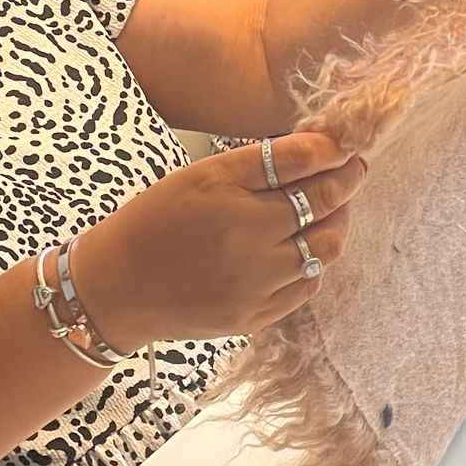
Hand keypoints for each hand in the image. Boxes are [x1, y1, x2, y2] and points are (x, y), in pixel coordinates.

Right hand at [78, 130, 366, 349]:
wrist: (116, 288)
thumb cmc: (154, 220)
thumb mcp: (202, 174)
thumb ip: (264, 160)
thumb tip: (320, 147)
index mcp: (239, 207)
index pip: (311, 177)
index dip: (338, 159)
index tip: (350, 149)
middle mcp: (255, 251)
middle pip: (326, 214)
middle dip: (345, 188)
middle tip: (349, 173)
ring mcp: (258, 290)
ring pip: (322, 253)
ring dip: (333, 226)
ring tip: (327, 209)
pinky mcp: (256, 318)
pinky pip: (305, 287)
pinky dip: (312, 263)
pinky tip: (300, 246)